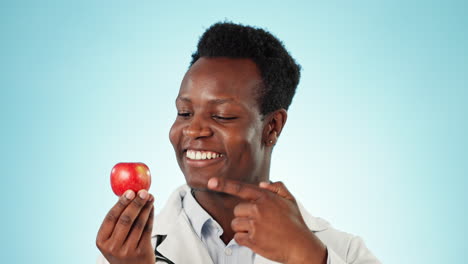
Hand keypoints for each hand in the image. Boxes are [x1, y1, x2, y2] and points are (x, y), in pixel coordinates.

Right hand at [96, 190, 155, 263]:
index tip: (130, 191)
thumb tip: (126, 192)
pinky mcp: (141, 252)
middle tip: (143, 192)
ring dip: (146, 208)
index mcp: (102, 241)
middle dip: (136, 203)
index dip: (121, 203)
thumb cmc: (122, 248)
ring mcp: (127, 251)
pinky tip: (151, 207)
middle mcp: (113, 247)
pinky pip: (147, 230)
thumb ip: (117, 220)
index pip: (111, 218)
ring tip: (150, 197)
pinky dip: (150, 216)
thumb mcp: (113, 238)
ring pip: (138, 224)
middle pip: (126, 220)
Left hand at [207, 178, 326, 263]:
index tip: (211, 182)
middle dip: (244, 216)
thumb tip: (262, 184)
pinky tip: (258, 239)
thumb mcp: (290, 200)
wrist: (300, 246)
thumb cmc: (295, 223)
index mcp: (265, 197)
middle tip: (259, 222)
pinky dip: (245, 240)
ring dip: (244, 228)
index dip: (224, 184)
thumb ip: (277, 187)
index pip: (241, 188)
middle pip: (236, 210)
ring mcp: (254, 225)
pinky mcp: (252, 240)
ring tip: (260, 231)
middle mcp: (258, 209)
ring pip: (236, 224)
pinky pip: (238, 237)